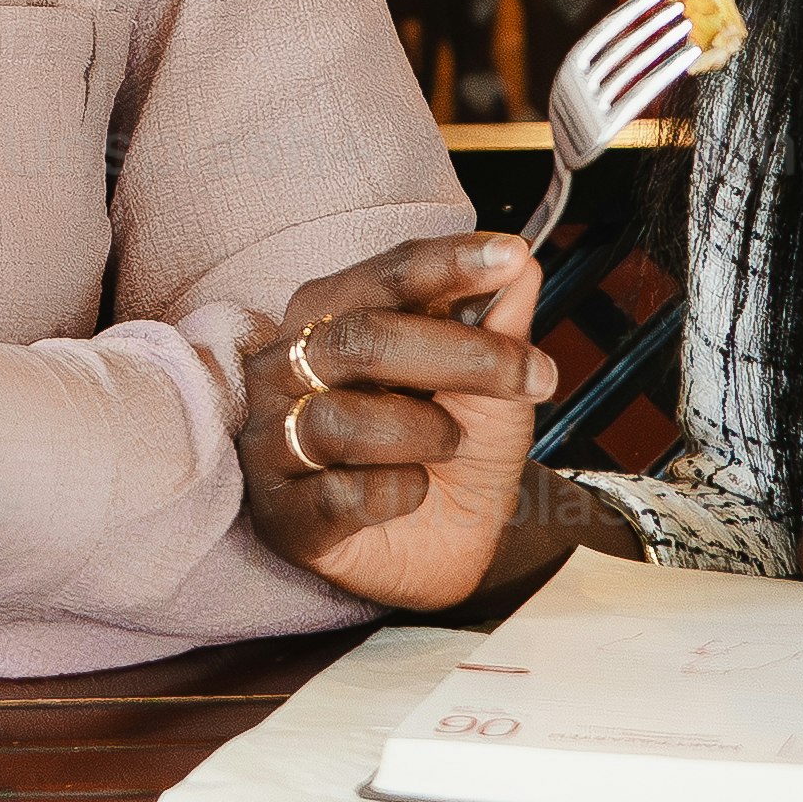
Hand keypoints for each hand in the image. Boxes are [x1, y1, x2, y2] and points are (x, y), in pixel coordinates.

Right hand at [207, 231, 546, 609]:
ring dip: (424, 433)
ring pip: (341, 420)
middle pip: (359, 339)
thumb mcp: (492, 382)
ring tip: (447, 445)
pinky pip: (339, 496)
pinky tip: (411, 492)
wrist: (458, 544)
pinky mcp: (279, 516)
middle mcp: (283, 369)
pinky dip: (398, 493)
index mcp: (327, 317)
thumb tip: (520, 264)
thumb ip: (499, 322)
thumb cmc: (458, 447)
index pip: (383, 276)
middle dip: (460, 357)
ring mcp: (270, 443)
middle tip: (532, 379)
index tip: (510, 257)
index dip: (447, 264)